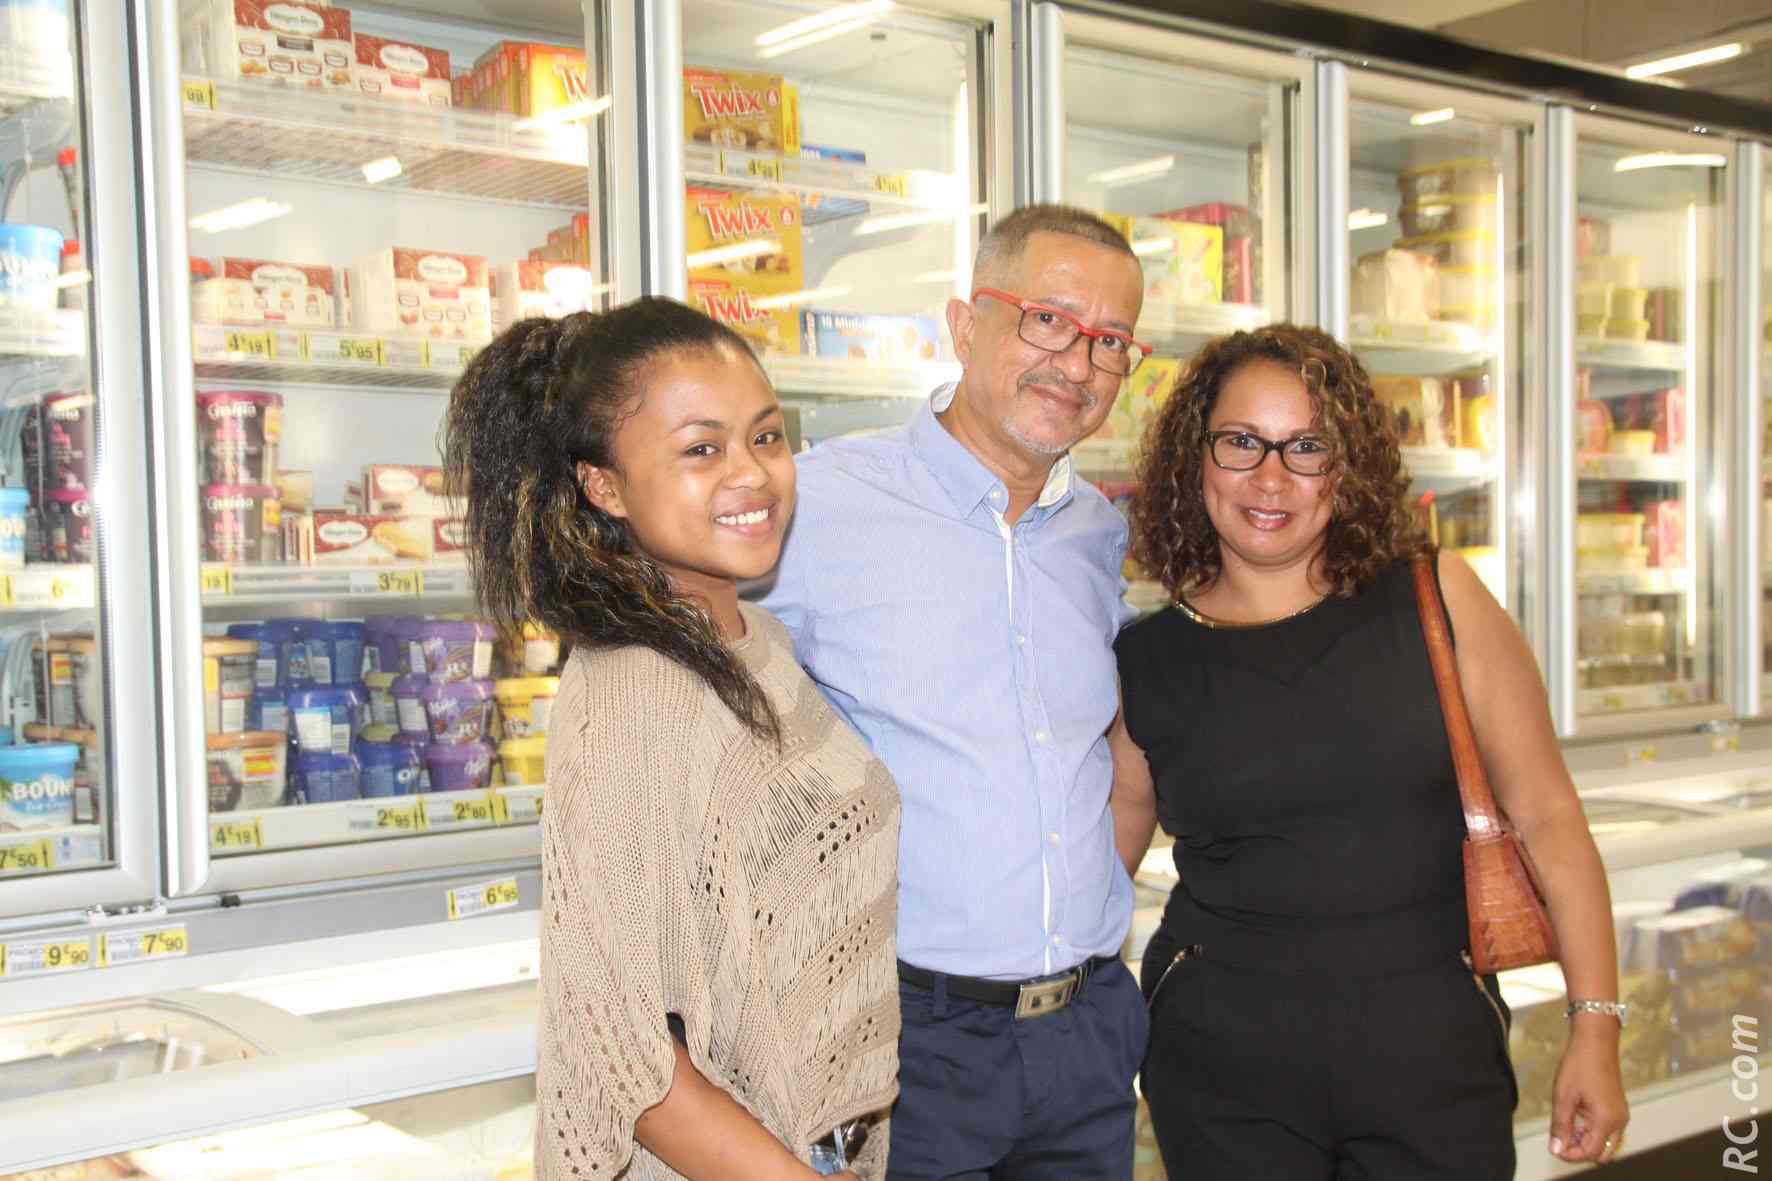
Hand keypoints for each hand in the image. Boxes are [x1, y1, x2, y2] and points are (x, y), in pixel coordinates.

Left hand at [1548, 1021, 1628, 1163]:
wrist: (1595, 1042)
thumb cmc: (1579, 1065)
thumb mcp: (1563, 1096)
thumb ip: (1560, 1126)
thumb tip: (1556, 1149)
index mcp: (1606, 1120)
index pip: (1590, 1152)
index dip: (1571, 1155)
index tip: (1555, 1147)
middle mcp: (1619, 1121)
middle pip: (1601, 1154)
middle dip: (1580, 1151)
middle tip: (1561, 1139)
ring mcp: (1622, 1115)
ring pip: (1606, 1144)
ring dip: (1587, 1142)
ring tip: (1567, 1127)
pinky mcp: (1619, 1109)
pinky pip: (1609, 1132)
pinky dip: (1594, 1133)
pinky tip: (1577, 1119)